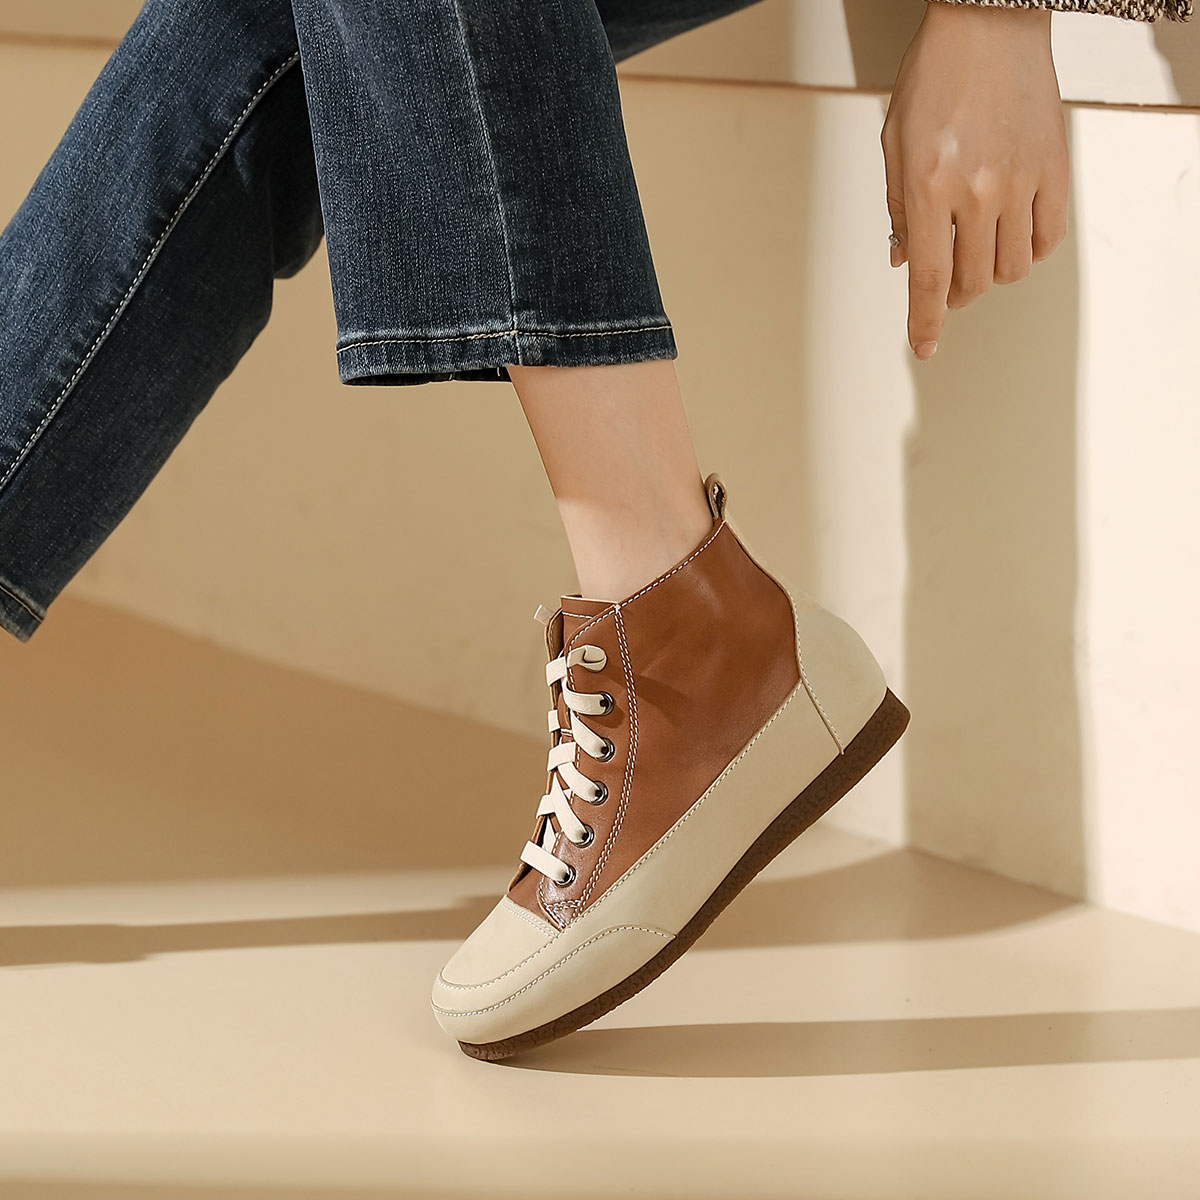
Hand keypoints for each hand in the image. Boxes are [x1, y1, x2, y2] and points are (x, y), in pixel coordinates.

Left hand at [881, 2, 1068, 359]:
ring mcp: (1021, 181)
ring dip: (990, 274)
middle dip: (953, 294)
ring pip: (1011, 268)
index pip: (928, 278)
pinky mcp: (1055, 169)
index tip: (924, 347)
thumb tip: (904, 260)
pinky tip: (1010, 236)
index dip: (925, 322)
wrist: (990, 24)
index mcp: (929, 187)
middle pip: (971, 280)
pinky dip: (1027, 251)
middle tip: (945, 281)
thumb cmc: (936, 77)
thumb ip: (899, 209)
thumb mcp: (895, 145)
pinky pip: (1047, 239)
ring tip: (976, 253)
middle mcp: (977, 191)